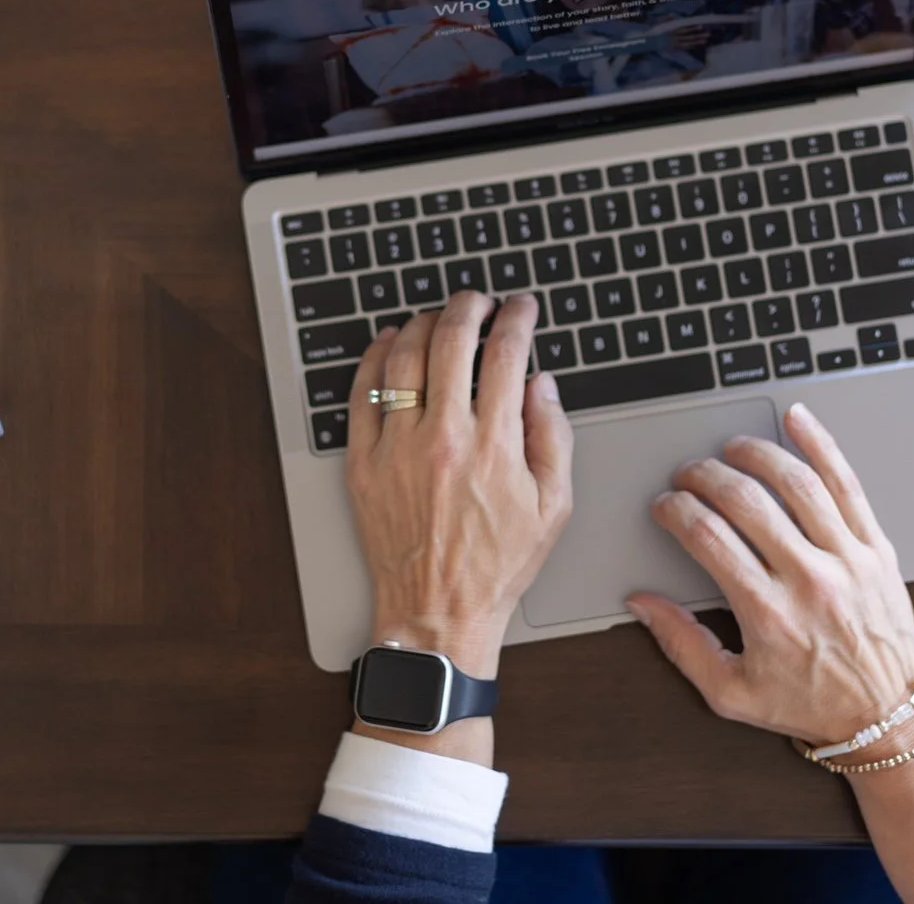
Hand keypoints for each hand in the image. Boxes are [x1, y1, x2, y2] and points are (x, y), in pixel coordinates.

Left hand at [344, 291, 573, 681]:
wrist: (436, 613)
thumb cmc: (496, 566)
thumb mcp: (552, 507)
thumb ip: (552, 437)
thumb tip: (541, 383)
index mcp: (493, 446)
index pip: (505, 355)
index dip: (517, 319)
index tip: (522, 307)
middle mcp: (442, 439)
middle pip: (451, 341)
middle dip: (470, 306)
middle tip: (480, 299)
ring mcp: (395, 448)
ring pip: (403, 357)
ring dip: (423, 323)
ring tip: (438, 316)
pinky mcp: (362, 463)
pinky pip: (361, 394)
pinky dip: (374, 358)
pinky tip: (388, 343)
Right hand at [626, 403, 913, 747]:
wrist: (887, 716)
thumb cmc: (810, 703)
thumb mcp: (731, 692)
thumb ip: (682, 645)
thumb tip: (641, 604)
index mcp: (768, 614)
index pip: (708, 538)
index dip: (676, 511)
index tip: (666, 506)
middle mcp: (808, 579)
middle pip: (746, 502)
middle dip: (705, 476)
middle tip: (689, 475)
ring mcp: (847, 559)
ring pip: (797, 482)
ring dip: (756, 454)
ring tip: (731, 448)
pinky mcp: (876, 549)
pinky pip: (848, 484)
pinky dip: (821, 445)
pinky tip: (798, 420)